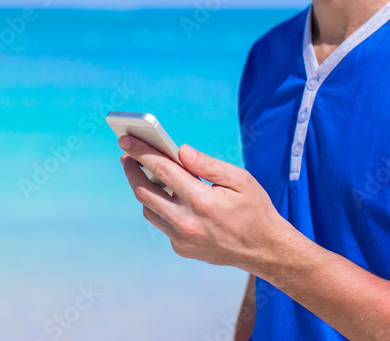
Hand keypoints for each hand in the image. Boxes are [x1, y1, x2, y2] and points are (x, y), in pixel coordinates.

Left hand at [118, 135, 290, 270]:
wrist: (264, 250)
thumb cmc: (254, 209)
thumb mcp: (239, 179)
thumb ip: (207, 164)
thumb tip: (180, 150)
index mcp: (201, 201)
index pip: (161, 170)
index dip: (141, 152)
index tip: (125, 140)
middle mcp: (186, 222)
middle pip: (144, 191)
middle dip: (132, 170)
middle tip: (126, 155)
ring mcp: (181, 239)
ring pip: (149, 209)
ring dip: (143, 189)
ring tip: (143, 172)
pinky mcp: (181, 248)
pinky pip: (161, 223)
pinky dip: (160, 206)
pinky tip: (166, 195)